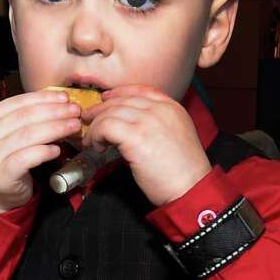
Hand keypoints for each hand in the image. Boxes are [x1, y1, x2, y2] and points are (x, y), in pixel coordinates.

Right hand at [0, 89, 80, 212]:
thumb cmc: (7, 159)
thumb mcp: (11, 134)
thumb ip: (28, 120)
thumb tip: (61, 104)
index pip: (18, 102)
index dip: (44, 98)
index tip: (65, 97)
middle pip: (26, 117)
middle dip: (55, 111)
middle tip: (75, 111)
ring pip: (29, 135)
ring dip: (56, 129)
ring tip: (74, 126)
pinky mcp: (3, 173)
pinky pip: (28, 158)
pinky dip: (45, 152)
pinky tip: (58, 149)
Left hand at [81, 85, 209, 207]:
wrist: (191, 189)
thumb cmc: (183, 172)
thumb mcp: (176, 137)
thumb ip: (158, 125)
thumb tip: (130, 126)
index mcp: (172, 108)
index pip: (140, 90)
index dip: (118, 93)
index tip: (105, 100)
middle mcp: (160, 109)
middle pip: (121, 100)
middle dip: (100, 110)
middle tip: (88, 121)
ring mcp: (148, 121)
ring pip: (110, 112)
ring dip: (96, 126)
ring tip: (92, 141)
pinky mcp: (136, 137)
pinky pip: (105, 127)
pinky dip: (96, 135)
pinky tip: (96, 147)